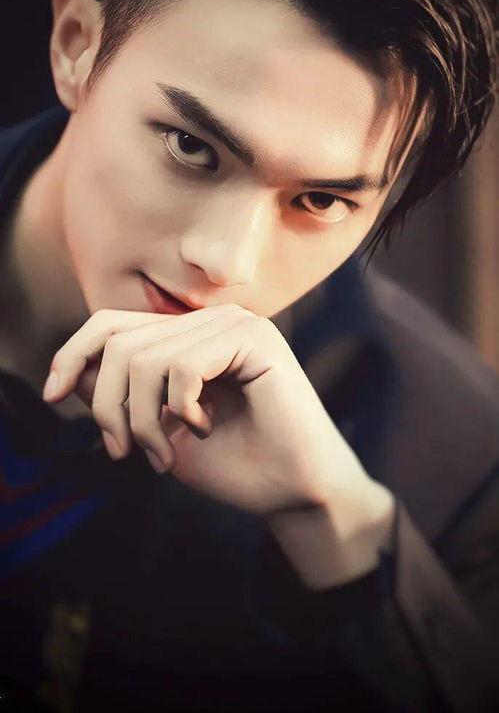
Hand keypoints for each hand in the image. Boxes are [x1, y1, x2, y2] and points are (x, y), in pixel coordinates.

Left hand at [42, 304, 386, 528]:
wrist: (296, 492)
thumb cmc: (234, 464)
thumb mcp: (159, 428)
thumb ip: (122, 396)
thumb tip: (68, 372)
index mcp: (187, 335)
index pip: (111, 323)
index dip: (72, 354)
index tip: (52, 396)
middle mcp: (208, 320)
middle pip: (118, 342)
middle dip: (107, 406)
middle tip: (124, 453)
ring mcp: (233, 323)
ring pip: (144, 359)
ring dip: (143, 420)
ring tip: (163, 456)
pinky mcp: (254, 337)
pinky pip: (181, 365)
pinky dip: (179, 409)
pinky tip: (203, 429)